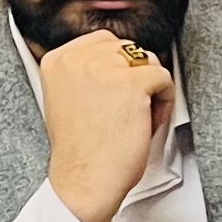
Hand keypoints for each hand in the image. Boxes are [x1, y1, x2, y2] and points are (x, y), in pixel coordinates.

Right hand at [37, 29, 175, 221]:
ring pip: (147, 61)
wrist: (84, 180)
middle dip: (133, 76)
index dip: (116, 67)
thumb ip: (83, 72)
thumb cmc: (79, 149)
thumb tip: (116, 59)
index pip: (102, 41)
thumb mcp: (64, 97)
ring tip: (138, 115)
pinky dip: (164, 101)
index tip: (115, 92)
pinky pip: (163, 78)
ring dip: (150, 87)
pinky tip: (148, 121)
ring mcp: (105, 69)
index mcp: (57, 59)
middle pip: (126, 49)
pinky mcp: (132, 84)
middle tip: (127, 107)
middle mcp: (77, 58)